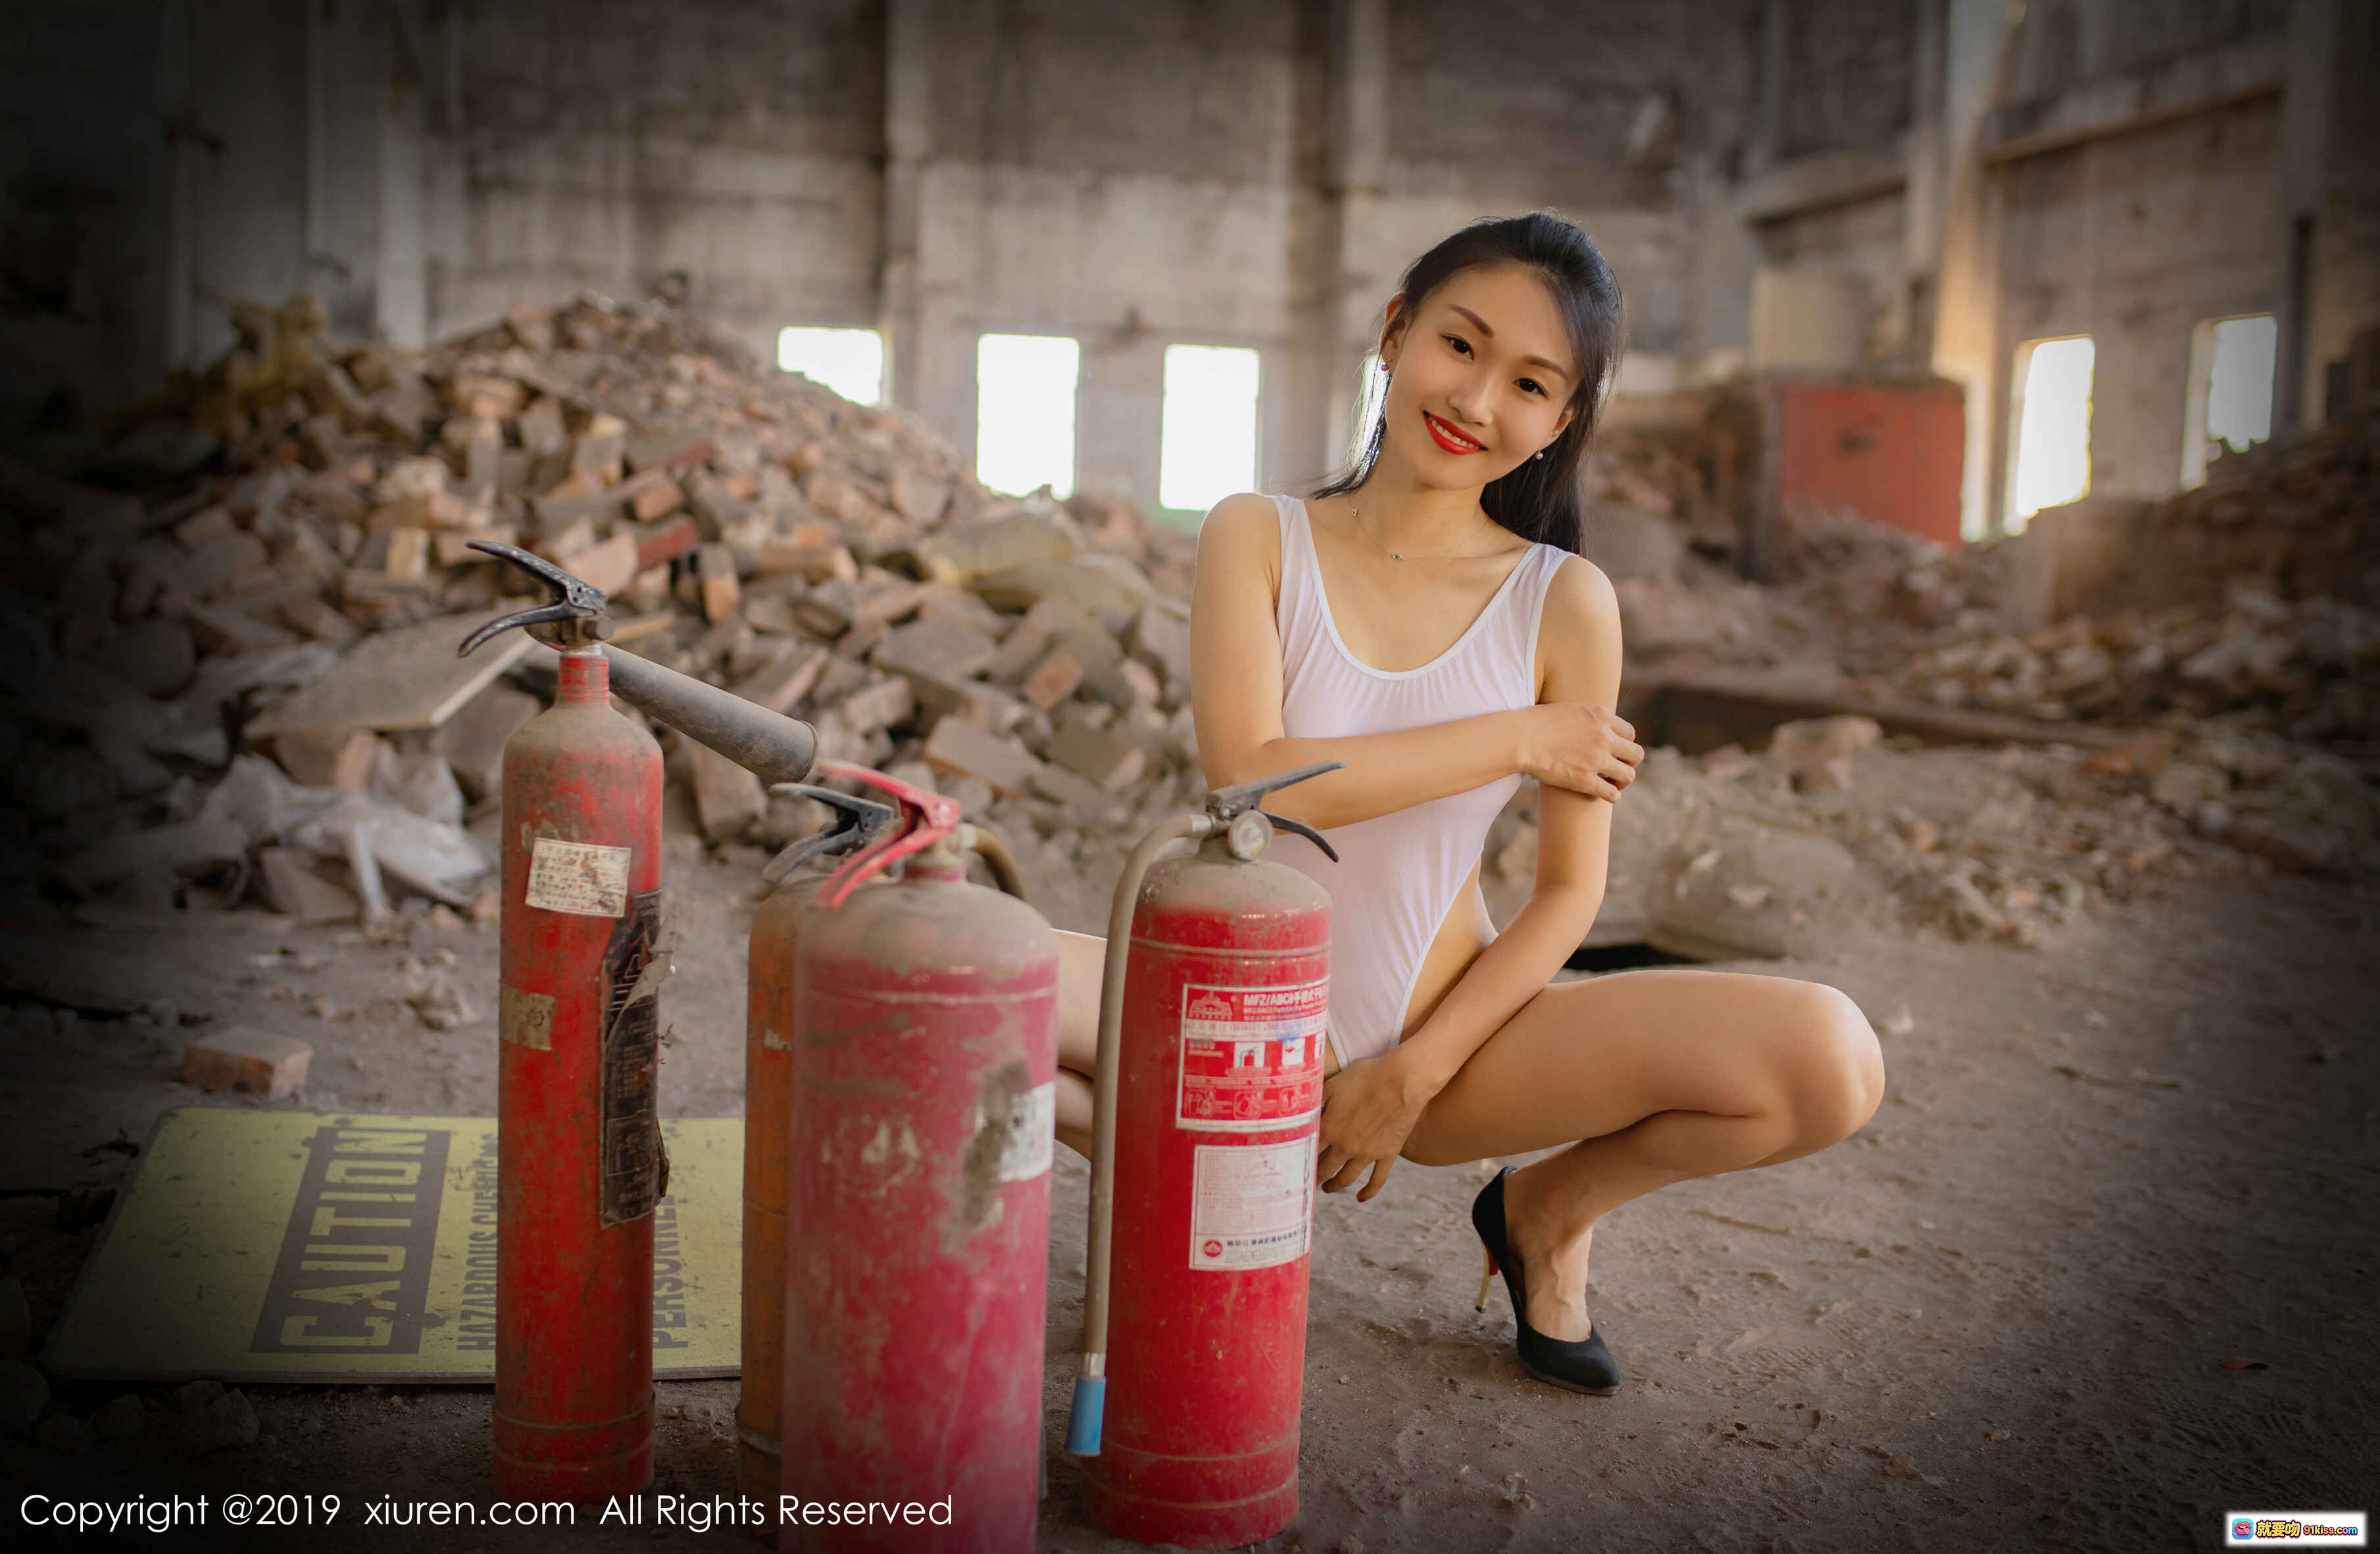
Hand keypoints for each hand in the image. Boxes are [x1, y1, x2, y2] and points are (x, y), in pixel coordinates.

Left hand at [1315, 1052, 1440, 1201]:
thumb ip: (1317, 1102)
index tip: (1294, 1164)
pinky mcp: (1388, 1154)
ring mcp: (1368, 1154)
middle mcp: (1346, 1147)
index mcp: (1329, 1129)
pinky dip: (1368, 1192)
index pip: (1308, 1151)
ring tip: (1329, 1188)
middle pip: (1325, 1169)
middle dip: (1314, 1177)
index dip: (1300, 1158)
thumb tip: (1301, 1111)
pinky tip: (1360, 1198)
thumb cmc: (1366, 1077)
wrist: (1403, 1080)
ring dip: (1335, 1186)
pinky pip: (1377, 1180)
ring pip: (1346, 1178)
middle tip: (1308, 1180)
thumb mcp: (1333, 1084)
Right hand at [1516, 702, 1641, 800]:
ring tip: (1611, 782)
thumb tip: (1592, 729)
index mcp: (1601, 716)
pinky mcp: (1586, 780)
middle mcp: (1604, 736)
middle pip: (1636, 754)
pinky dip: (1612, 796)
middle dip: (1628, 763)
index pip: (1630, 733)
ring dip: (1622, 781)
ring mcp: (1597, 759)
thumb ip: (1588, 719)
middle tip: (1616, 768)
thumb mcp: (1569, 710)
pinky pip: (1613, 794)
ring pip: (1629, 775)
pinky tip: (1604, 794)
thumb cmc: (1536, 723)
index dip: (1623, 744)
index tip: (1614, 751)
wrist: (1520, 738)